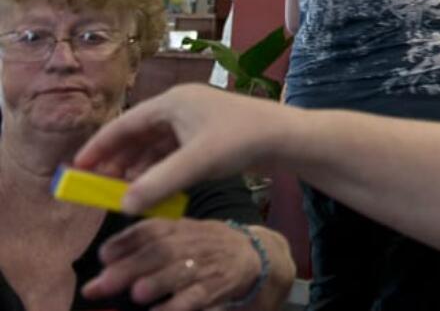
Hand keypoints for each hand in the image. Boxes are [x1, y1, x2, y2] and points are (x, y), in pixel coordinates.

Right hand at [74, 84, 288, 214]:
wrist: (286, 137)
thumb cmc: (242, 139)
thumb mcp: (196, 163)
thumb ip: (158, 183)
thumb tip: (123, 204)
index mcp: (173, 102)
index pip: (125, 123)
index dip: (100, 146)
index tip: (78, 167)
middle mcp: (181, 106)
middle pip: (138, 133)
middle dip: (118, 160)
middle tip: (97, 185)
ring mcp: (196, 120)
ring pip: (157, 144)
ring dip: (139, 167)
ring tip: (122, 191)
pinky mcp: (209, 135)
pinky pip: (174, 151)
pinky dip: (161, 168)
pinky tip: (153, 187)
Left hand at [82, 218, 262, 309]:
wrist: (249, 254)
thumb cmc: (200, 248)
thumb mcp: (177, 237)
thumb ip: (138, 253)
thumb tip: (98, 278)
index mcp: (176, 228)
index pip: (150, 229)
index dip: (126, 241)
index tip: (104, 256)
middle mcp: (190, 242)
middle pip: (159, 250)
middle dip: (130, 267)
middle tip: (103, 284)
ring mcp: (205, 264)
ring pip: (180, 270)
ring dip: (156, 282)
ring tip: (136, 294)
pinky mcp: (218, 285)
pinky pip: (197, 295)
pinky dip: (177, 305)